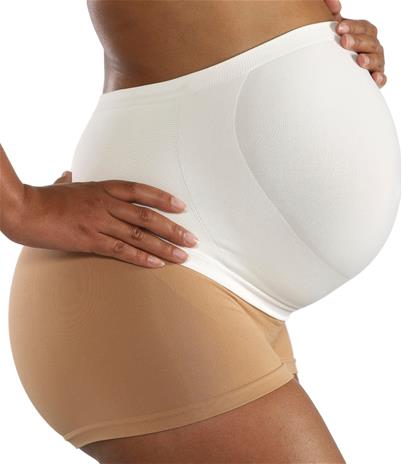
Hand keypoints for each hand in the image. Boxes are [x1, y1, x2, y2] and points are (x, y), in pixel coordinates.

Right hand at [14, 170, 198, 267]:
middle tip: (193, 240)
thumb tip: (68, 173)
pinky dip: (141, 258)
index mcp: (103, 188)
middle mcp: (106, 204)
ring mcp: (99, 222)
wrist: (23, 210)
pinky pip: (121, 250)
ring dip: (164, 247)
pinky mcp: (90, 241)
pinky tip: (157, 265)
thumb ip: (71, 179)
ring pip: (139, 235)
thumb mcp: (63, 184)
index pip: (141, 191)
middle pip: (148, 216)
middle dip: (173, 229)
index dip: (164, 198)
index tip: (183, 207)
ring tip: (183, 256)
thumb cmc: (44, 198)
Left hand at [324, 0, 385, 87]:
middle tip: (343, 41)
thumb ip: (334, 17)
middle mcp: (372, 47)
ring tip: (360, 60)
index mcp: (364, 35)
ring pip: (377, 59)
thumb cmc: (335, 51)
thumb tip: (334, 6)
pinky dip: (379, 78)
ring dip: (369, 59)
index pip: (363, 27)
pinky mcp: (374, 79)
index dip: (352, 26)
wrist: (333, 75)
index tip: (338, 27)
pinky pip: (381, 79)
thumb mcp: (335, 34)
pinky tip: (374, 78)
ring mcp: (375, 63)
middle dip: (357, 41)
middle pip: (370, 42)